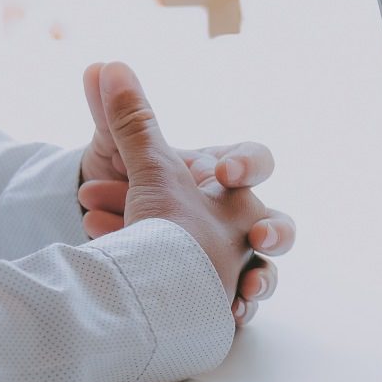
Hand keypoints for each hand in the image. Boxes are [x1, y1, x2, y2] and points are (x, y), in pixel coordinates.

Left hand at [80, 62, 296, 326]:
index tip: (222, 174)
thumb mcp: (124, 158)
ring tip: (247, 291)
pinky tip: (228, 316)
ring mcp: (236, 261)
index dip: (248, 165)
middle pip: (280, 225)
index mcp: (223, 179)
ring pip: (269, 273)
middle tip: (259, 237)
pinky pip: (242, 308)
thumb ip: (122, 116)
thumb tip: (100, 65)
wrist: (118, 244)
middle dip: (277, 231)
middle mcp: (238, 220)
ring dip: (263, 281)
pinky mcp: (222, 297)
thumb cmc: (132, 196)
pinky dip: (237, 311)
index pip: (255, 161)